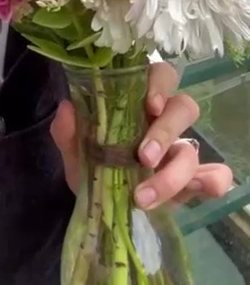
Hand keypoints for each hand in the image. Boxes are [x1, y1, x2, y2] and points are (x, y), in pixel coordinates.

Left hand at [51, 61, 232, 206]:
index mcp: (139, 104)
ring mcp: (181, 151)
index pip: (160, 76)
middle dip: (165, 132)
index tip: (150, 105)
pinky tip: (197, 190)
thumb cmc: (94, 167)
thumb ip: (67, 131)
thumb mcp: (75, 152)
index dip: (160, 85)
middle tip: (143, 157)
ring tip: (142, 197)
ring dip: (173, 173)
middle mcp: (165, 122)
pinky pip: (217, 175)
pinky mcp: (193, 181)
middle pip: (184, 107)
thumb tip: (67, 109)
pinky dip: (213, 181)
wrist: (99, 208)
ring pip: (193, 147)